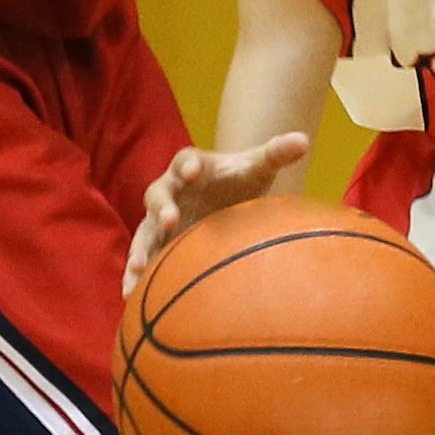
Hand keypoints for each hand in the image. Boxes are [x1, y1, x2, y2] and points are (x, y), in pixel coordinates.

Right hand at [121, 132, 310, 293]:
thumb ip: (276, 153)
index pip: (185, 160)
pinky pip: (145, 256)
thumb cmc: (240, 178)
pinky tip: (131, 295)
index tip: (193, 171)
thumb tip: (303, 139)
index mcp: (192, 166)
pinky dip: (136, 274)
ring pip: (145, 231)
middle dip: (162, 206)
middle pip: (158, 194)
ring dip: (140, 248)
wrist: (227, 195)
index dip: (188, 165)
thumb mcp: (258, 166)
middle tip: (168, 220)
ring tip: (137, 267)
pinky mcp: (160, 241)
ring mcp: (162, 217)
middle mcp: (171, 190)